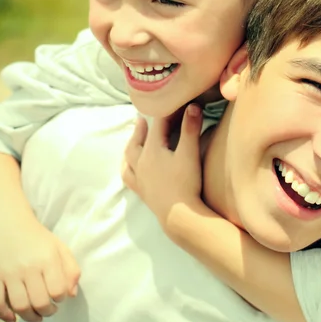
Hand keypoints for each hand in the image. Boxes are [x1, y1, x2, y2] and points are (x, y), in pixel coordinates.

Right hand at [0, 216, 80, 321]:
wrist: (8, 223)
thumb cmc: (38, 238)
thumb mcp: (60, 248)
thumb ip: (71, 269)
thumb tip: (71, 295)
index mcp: (47, 258)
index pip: (58, 290)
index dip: (61, 298)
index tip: (60, 296)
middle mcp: (28, 266)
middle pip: (39, 302)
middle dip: (48, 312)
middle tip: (50, 310)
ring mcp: (8, 272)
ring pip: (19, 306)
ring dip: (30, 317)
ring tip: (37, 317)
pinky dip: (4, 315)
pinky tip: (13, 319)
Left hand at [122, 105, 203, 228]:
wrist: (178, 215)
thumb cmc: (186, 183)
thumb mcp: (189, 153)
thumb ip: (191, 128)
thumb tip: (192, 106)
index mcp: (152, 150)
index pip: (158, 126)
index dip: (166, 113)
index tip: (174, 106)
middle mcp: (141, 162)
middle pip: (138, 140)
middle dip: (142, 129)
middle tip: (142, 119)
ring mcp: (139, 178)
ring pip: (129, 157)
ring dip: (131, 145)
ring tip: (133, 140)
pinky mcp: (142, 191)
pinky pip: (128, 177)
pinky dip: (127, 168)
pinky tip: (129, 167)